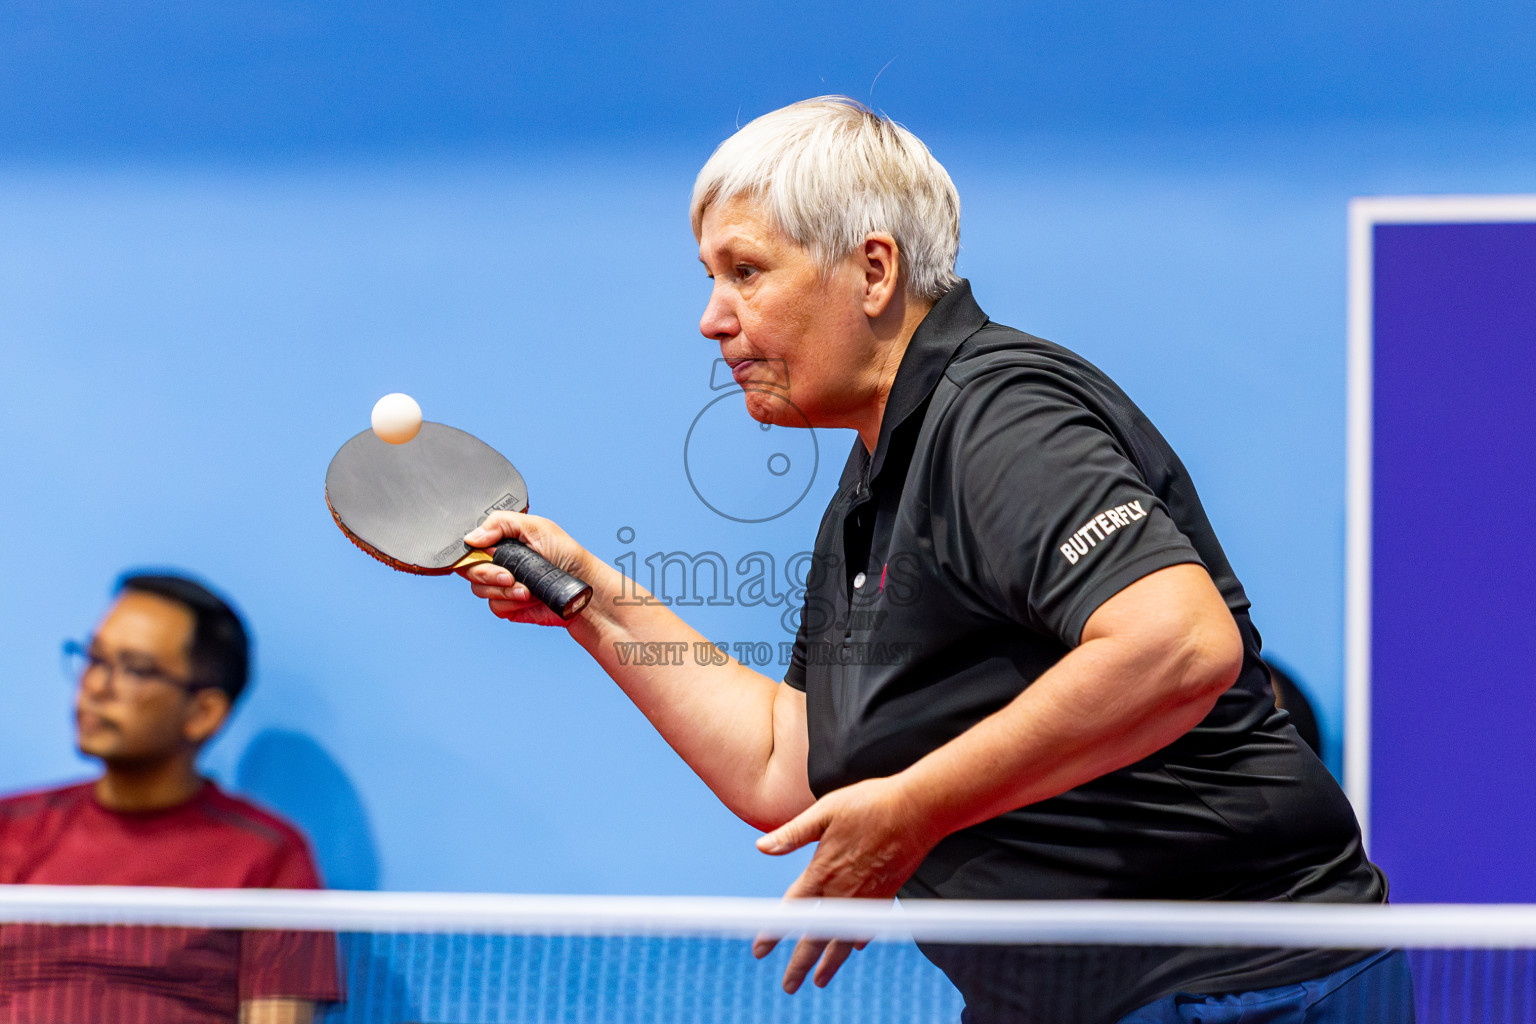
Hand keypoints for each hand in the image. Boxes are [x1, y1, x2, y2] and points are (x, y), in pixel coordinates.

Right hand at [460, 512, 595, 627]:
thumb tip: (471, 537)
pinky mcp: (509, 605)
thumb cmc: (568, 556)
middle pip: (469, 569)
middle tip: (510, 576)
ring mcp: (502, 584)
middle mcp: (500, 561)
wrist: (582, 590)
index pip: (472, 545)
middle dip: (489, 574)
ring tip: (527, 589)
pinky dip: (510, 603)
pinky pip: (494, 606)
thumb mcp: (537, 527)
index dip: (473, 552)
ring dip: (503, 590)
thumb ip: (500, 523)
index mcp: (503, 540)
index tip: (488, 555)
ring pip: (480, 590)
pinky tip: (529, 598)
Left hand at [753, 775, 941, 991]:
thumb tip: (761, 847)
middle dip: (800, 964)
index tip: (759, 951)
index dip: (773, 933)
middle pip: (816, 937)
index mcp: (822, 871)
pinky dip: (858, 939)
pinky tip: (854, 946)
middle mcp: (843, 891)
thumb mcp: (824, 810)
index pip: (791, 911)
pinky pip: (869, 926)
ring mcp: (867, 897)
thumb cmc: (869, 803)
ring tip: (820, 980)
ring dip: (830, 963)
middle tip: (788, 986)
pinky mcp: (888, 894)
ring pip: (844, 939)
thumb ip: (792, 833)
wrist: (917, 809)